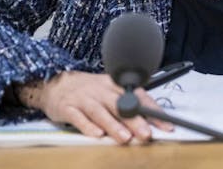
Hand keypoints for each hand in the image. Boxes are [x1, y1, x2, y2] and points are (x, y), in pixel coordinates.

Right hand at [16, 71, 172, 143]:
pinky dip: (87, 126)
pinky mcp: (67, 108)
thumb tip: (152, 122)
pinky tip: (97, 135)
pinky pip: (78, 118)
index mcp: (116, 85)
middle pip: (120, 105)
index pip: (139, 97)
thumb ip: (129, 104)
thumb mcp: (111, 91)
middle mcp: (101, 90)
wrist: (55, 84)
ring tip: (125, 138)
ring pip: (100, 112)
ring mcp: (84, 99)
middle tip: (146, 134)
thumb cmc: (90, 91)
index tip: (166, 125)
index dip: (153, 111)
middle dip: (135, 120)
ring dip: (113, 126)